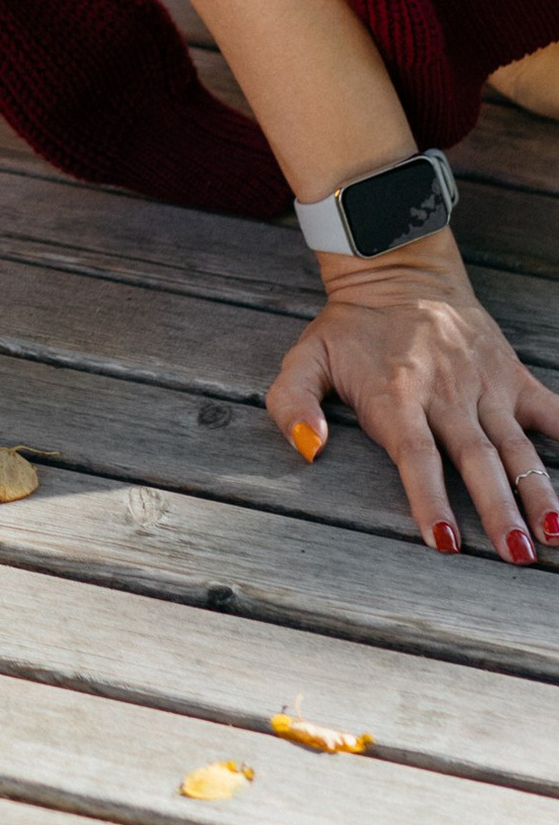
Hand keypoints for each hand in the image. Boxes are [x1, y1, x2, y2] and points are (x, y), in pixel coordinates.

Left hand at [266, 235, 558, 557]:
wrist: (397, 269)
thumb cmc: (351, 326)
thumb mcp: (307, 356)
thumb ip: (292, 401)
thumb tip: (307, 449)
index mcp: (397, 397)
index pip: (416, 456)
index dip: (429, 499)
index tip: (445, 542)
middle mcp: (446, 394)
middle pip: (476, 459)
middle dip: (498, 508)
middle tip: (516, 555)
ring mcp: (484, 384)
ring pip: (516, 444)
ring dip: (537, 488)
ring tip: (552, 531)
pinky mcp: (511, 374)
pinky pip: (550, 409)